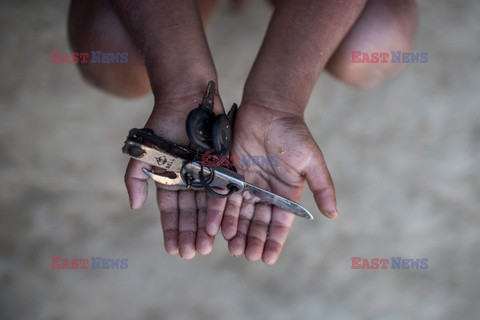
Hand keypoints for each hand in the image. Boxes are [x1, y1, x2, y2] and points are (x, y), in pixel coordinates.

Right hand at [124, 94, 226, 258]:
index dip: (171, 231)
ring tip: (205, 247)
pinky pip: (222, 192)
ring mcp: (206, 175)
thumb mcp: (144, 154)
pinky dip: (221, 210)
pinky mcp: (222, 167)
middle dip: (189, 234)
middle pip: (190, 214)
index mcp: (170, 180)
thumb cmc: (162, 125)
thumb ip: (136, 179)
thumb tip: (135, 207)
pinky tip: (221, 227)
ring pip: (206, 208)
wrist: (185, 100)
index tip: (172, 250)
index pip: (170, 212)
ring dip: (204, 228)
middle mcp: (189, 181)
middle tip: (190, 254)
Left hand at [214, 102, 338, 263]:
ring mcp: (246, 183)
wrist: (270, 109)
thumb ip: (322, 187)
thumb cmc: (294, 134)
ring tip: (232, 247)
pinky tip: (216, 227)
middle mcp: (264, 192)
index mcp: (284, 193)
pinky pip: (223, 196)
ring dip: (236, 230)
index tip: (267, 259)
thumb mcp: (312, 162)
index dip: (274, 241)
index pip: (279, 223)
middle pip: (257, 222)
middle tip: (247, 255)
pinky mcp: (229, 172)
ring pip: (239, 213)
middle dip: (252, 239)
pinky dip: (219, 212)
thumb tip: (334, 214)